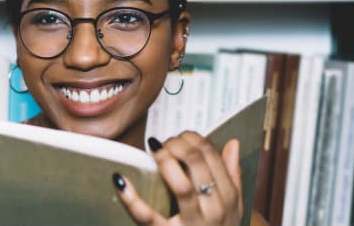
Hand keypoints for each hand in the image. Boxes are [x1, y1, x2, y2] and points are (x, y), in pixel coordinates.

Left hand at [113, 131, 242, 225]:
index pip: (212, 157)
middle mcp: (214, 210)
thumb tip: (232, 143)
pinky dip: (131, 198)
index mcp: (229, 198)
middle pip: (197, 165)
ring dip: (165, 160)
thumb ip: (232, 175)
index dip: (194, 139)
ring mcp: (190, 225)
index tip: (181, 136)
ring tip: (155, 149)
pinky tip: (120, 179)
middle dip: (179, 144)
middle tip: (165, 142)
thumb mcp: (233, 207)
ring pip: (181, 185)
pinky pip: (146, 216)